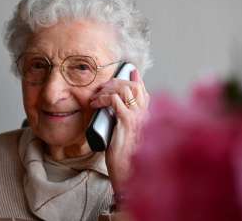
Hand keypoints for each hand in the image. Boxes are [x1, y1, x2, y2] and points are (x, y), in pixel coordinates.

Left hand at [89, 69, 148, 192]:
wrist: (127, 169)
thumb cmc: (124, 153)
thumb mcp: (124, 132)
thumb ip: (123, 118)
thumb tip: (114, 105)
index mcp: (146, 115)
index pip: (143, 90)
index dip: (134, 79)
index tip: (127, 72)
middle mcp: (145, 114)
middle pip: (133, 85)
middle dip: (115, 82)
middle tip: (101, 88)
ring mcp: (137, 116)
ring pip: (125, 89)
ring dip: (107, 89)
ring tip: (96, 97)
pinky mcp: (127, 121)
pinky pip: (114, 100)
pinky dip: (103, 98)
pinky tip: (95, 104)